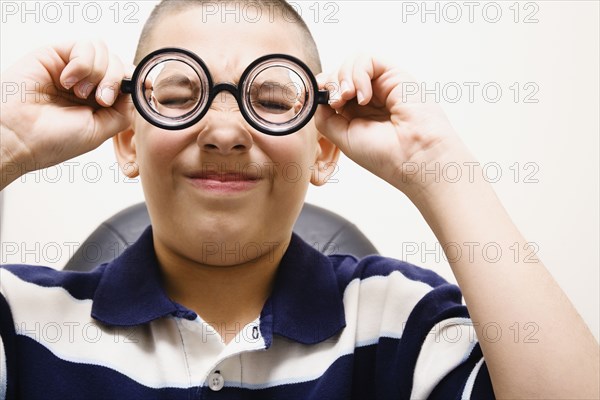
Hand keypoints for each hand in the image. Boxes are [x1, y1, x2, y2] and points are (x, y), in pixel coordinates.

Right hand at [0, 41, 131, 175]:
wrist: (19, 136)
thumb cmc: (54, 139)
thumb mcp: (101, 129)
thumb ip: (124, 110)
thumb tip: (139, 91)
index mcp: (99, 102)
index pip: (127, 81)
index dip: (135, 82)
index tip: (140, 89)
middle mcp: (87, 83)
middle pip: (119, 65)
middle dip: (116, 81)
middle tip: (101, 100)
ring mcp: (72, 68)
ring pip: (105, 52)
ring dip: (99, 73)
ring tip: (79, 93)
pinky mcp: (56, 54)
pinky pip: (85, 46)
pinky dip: (82, 64)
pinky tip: (67, 81)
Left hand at [315, 55, 466, 195]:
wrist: (415, 158)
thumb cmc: (385, 155)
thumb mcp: (342, 138)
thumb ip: (325, 118)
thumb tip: (316, 98)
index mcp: (357, 114)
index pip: (332, 90)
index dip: (322, 91)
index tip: (320, 102)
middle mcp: (370, 98)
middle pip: (339, 74)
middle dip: (331, 84)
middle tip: (336, 103)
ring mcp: (382, 86)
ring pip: (351, 63)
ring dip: (343, 78)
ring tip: (348, 98)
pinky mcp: (394, 75)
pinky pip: (367, 60)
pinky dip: (358, 75)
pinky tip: (364, 96)